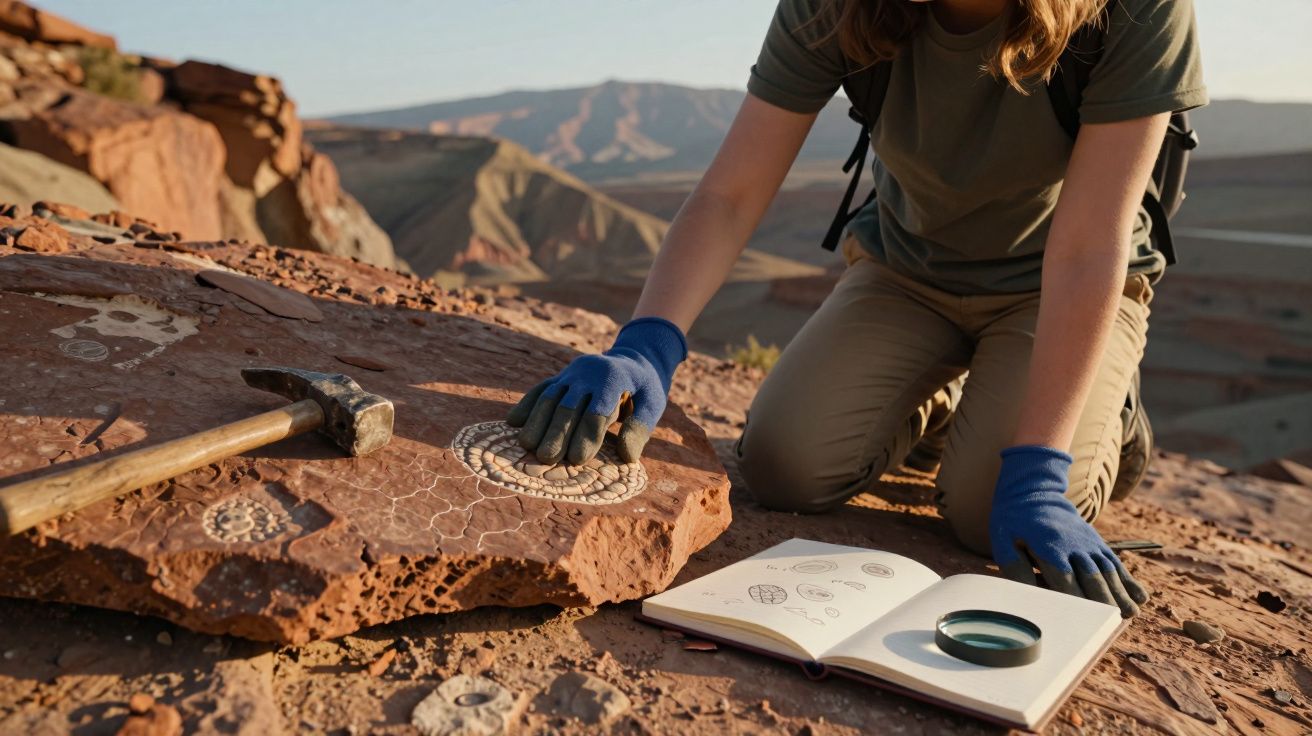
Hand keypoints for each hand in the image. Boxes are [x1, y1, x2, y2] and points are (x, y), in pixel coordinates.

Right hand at [507, 317, 686, 464]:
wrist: (634, 357)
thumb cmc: (646, 388)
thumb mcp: (653, 405)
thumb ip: (640, 428)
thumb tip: (627, 457)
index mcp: (615, 377)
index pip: (598, 409)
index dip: (588, 435)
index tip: (578, 460)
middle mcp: (589, 371)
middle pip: (570, 405)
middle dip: (557, 433)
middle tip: (547, 459)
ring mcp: (572, 373)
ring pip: (550, 396)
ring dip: (537, 422)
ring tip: (526, 447)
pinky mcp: (561, 376)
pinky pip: (541, 389)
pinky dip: (526, 405)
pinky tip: (513, 423)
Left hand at [989, 445, 1148, 616]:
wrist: (1035, 492)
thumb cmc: (1014, 523)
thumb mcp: (1004, 541)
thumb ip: (1015, 568)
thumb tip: (1029, 594)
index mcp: (1049, 546)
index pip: (1065, 578)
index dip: (1074, 599)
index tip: (1082, 620)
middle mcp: (1074, 545)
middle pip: (1091, 576)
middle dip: (1103, 600)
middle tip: (1113, 622)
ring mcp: (1089, 543)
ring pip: (1108, 570)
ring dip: (1120, 593)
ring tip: (1131, 614)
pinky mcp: (1098, 543)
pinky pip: (1116, 562)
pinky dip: (1129, 580)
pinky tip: (1140, 597)